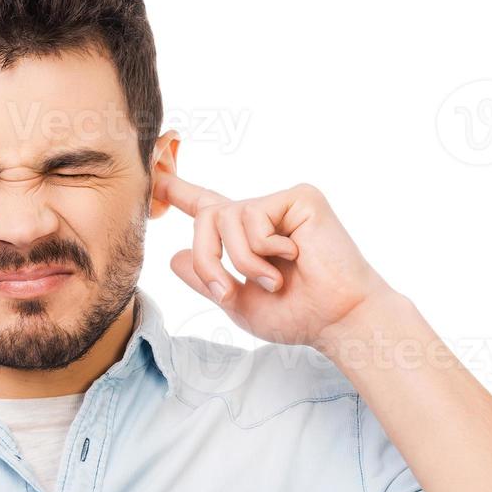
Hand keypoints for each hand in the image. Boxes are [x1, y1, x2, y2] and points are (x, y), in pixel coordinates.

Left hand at [155, 175, 392, 348]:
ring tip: (272, 280)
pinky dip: (263, 249)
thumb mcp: (239, 303)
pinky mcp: (299, 197)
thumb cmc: (298, 315)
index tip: (154, 172)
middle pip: (206, 216)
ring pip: (226, 218)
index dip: (178, 190)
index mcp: (247, 237)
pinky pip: (253, 217)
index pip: (206, 206)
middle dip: (208, 259)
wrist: (337, 320)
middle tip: (227, 291)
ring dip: (241, 261)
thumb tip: (177, 255)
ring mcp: (280, 203)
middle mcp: (262, 214)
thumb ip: (206, 279)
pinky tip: (294, 257)